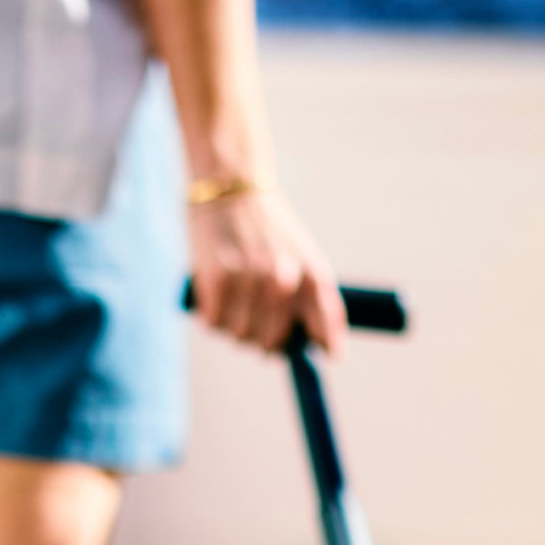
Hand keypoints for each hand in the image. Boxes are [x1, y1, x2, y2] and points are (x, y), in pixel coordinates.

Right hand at [187, 187, 346, 355]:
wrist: (233, 187)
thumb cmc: (271, 231)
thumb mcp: (307, 258)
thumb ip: (319, 303)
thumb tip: (331, 353)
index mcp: (312, 276)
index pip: (325, 333)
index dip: (324, 349)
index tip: (326, 356)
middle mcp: (284, 281)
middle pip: (272, 345)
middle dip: (264, 343)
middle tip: (257, 326)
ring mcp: (250, 281)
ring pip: (241, 337)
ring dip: (235, 330)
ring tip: (235, 305)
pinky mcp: (218, 279)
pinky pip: (215, 324)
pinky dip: (213, 318)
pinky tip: (217, 299)